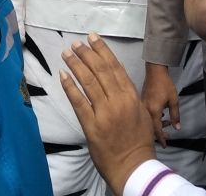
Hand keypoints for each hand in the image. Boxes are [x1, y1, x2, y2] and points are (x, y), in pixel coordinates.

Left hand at [60, 35, 155, 194]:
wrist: (133, 166)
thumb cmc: (139, 140)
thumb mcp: (142, 113)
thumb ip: (129, 93)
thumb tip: (118, 74)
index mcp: (132, 96)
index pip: (115, 67)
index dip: (103, 51)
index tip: (93, 38)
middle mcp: (118, 101)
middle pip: (100, 71)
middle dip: (87, 54)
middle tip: (76, 44)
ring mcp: (105, 113)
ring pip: (88, 82)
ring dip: (76, 65)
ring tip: (67, 53)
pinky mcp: (92, 125)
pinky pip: (79, 102)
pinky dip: (70, 87)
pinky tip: (63, 75)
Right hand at [140, 63, 179, 147]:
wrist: (155, 71)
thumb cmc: (165, 85)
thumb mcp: (174, 100)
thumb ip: (175, 115)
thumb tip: (177, 128)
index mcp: (153, 111)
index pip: (156, 130)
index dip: (161, 139)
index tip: (165, 146)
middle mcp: (145, 111)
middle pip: (151, 128)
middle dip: (159, 133)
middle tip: (168, 136)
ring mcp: (142, 107)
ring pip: (148, 122)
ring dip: (157, 125)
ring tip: (167, 124)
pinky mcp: (141, 103)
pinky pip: (146, 115)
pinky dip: (153, 119)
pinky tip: (161, 116)